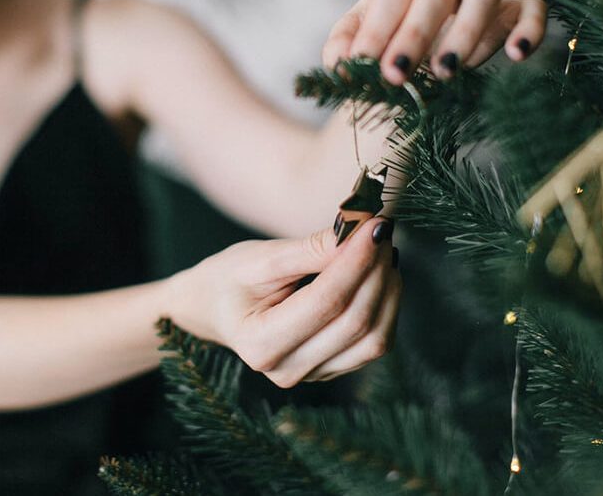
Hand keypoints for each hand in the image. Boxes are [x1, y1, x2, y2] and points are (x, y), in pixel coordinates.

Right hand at [166, 217, 400, 387]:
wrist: (213, 308)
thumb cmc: (229, 279)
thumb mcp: (260, 257)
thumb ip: (311, 249)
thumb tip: (359, 233)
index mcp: (260, 342)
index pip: (326, 302)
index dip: (356, 262)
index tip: (373, 225)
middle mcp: (287, 370)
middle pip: (355, 322)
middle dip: (376, 272)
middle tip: (381, 232)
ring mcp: (313, 376)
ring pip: (373, 339)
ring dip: (388, 291)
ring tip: (383, 252)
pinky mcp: (332, 370)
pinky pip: (373, 345)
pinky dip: (385, 307)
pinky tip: (380, 276)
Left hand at [322, 0, 547, 83]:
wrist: (413, 38)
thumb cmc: (382, 28)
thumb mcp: (355, 33)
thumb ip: (343, 45)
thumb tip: (341, 64)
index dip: (379, 23)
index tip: (363, 62)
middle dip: (415, 36)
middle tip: (397, 75)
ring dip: (466, 35)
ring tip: (444, 72)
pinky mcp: (512, 3)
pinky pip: (531, 8)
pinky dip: (529, 29)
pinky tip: (516, 54)